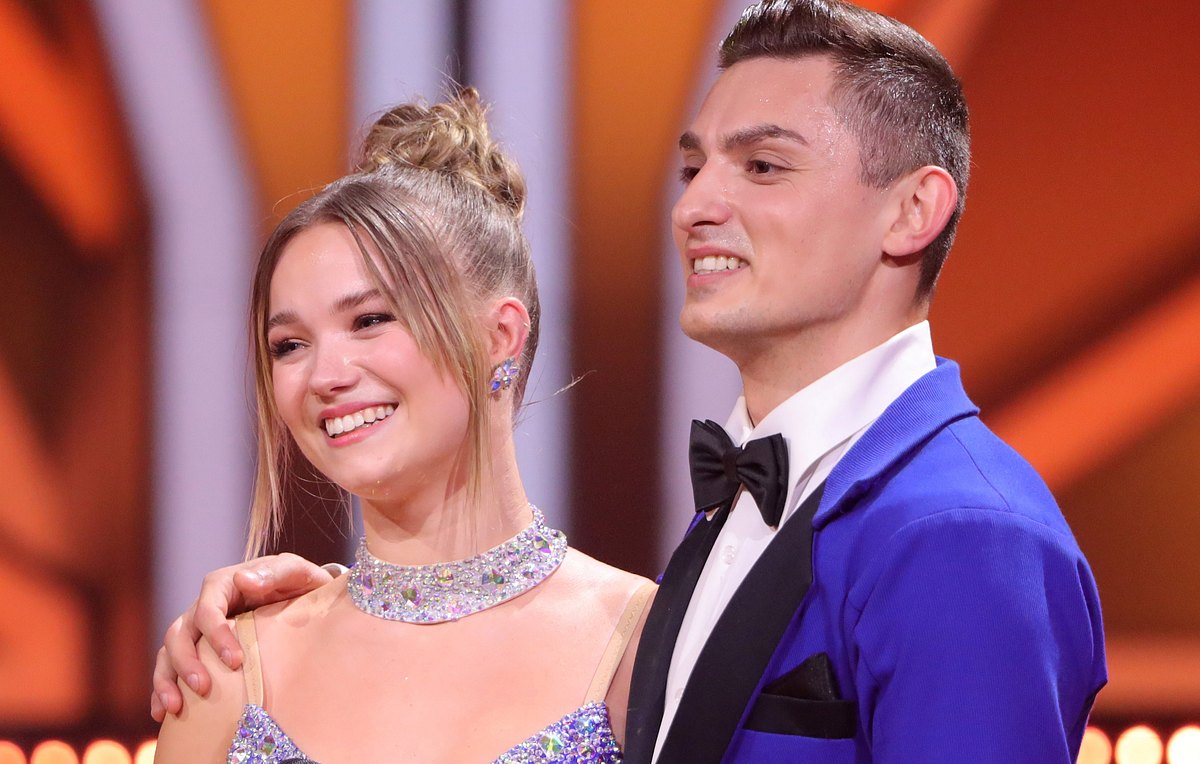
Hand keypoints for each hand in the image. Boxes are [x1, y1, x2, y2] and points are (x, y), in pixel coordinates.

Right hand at [149, 553, 336, 721]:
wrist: (304, 599)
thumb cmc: (300, 584)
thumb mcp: (296, 572)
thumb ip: (274, 573)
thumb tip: (243, 579)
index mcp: (224, 585)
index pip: (207, 608)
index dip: (215, 635)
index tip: (235, 661)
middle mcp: (204, 606)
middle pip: (179, 632)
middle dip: (186, 662)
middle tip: (203, 688)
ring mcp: (197, 629)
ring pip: (168, 652)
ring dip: (167, 680)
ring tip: (175, 708)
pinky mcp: (197, 650)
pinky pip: (170, 668)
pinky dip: (162, 690)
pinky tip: (163, 713)